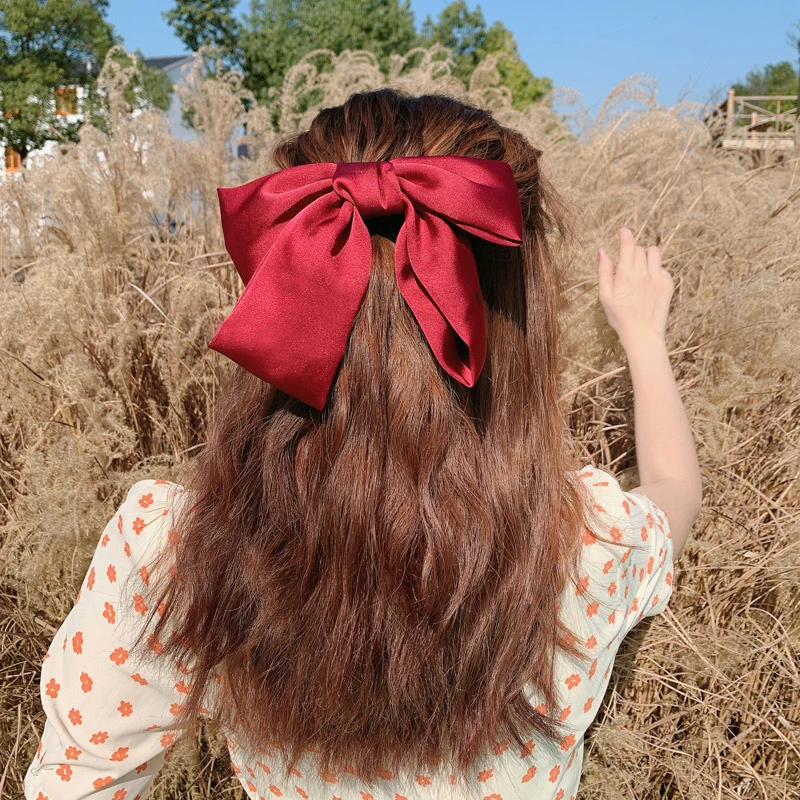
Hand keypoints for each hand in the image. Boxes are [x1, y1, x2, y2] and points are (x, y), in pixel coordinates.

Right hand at [597, 227, 673, 350]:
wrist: (642, 334)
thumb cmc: (620, 317)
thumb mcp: (605, 296)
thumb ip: (604, 271)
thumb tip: (602, 250)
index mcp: (626, 275)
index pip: (628, 245)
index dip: (625, 234)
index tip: (623, 231)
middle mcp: (643, 274)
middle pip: (640, 249)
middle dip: (633, 252)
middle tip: (627, 266)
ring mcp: (658, 278)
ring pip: (654, 253)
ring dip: (646, 256)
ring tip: (640, 270)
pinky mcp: (668, 284)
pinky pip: (662, 267)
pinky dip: (655, 270)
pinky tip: (649, 285)